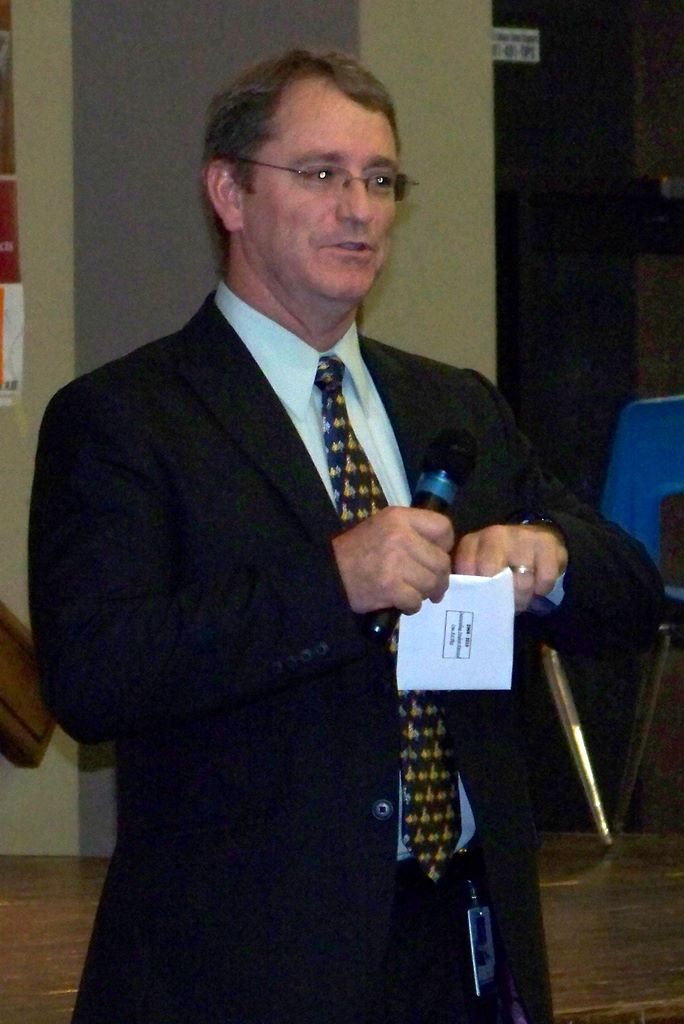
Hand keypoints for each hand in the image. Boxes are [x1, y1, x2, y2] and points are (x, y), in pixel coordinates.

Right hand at [332, 506, 453, 614]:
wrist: (329, 572)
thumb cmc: (358, 549)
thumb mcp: (385, 526)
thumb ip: (413, 531)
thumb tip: (443, 550)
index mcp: (400, 518)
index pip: (443, 528)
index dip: (444, 546)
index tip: (435, 556)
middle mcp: (400, 536)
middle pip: (441, 562)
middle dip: (439, 578)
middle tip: (432, 586)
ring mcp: (395, 562)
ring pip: (431, 583)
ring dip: (424, 593)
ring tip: (412, 593)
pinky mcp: (389, 586)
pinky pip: (415, 600)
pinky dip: (411, 606)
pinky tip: (401, 602)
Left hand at [453, 523, 567, 612]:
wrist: (536, 539)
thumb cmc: (502, 562)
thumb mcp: (479, 569)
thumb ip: (469, 583)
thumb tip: (465, 609)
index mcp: (471, 543)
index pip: (466, 572)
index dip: (475, 594)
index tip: (483, 604)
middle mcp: (494, 536)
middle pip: (494, 578)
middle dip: (501, 599)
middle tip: (506, 606)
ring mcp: (520, 537)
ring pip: (521, 582)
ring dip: (523, 597)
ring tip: (522, 598)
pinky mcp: (545, 543)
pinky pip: (544, 579)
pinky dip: (542, 589)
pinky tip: (538, 587)